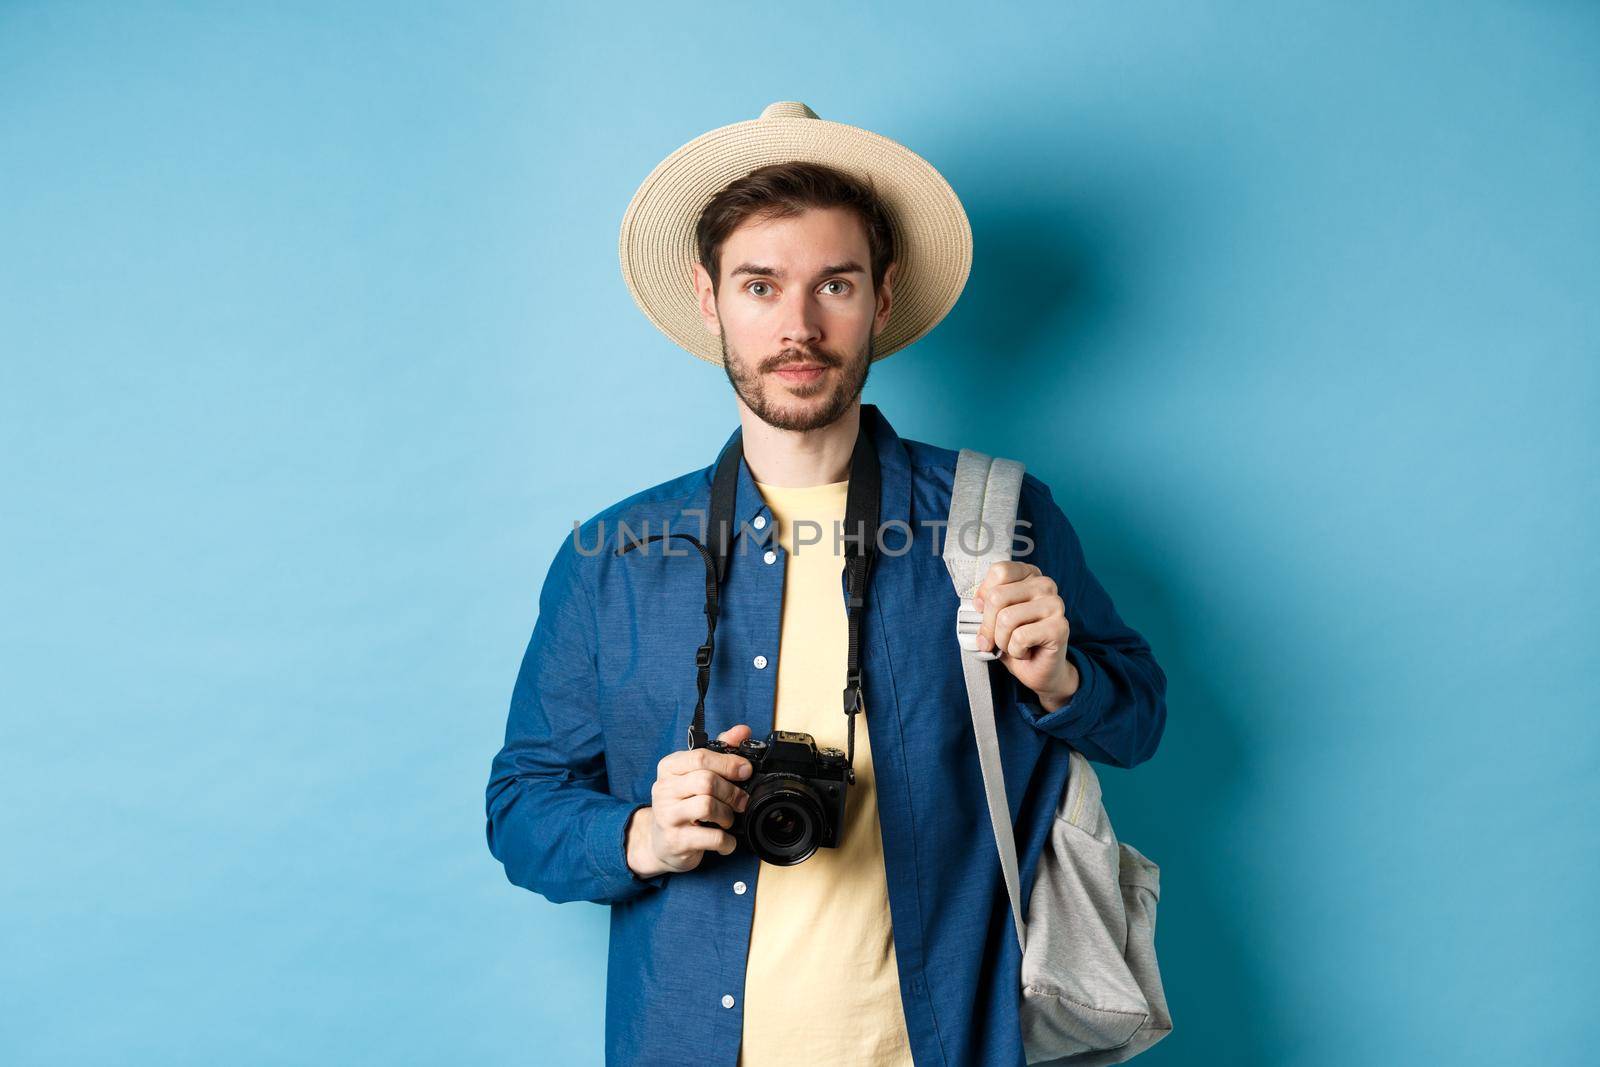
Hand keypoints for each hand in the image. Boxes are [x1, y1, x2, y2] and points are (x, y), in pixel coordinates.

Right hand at [627, 724, 753, 877]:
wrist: (661, 842)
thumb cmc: (683, 803)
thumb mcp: (696, 774)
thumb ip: (720, 750)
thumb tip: (743, 730)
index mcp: (669, 767)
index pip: (700, 757)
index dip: (728, 763)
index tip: (746, 770)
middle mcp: (664, 789)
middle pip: (706, 781)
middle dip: (732, 792)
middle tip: (741, 801)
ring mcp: (667, 815)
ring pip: (707, 806)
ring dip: (728, 815)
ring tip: (728, 819)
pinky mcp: (675, 840)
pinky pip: (711, 837)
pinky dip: (726, 840)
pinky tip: (726, 840)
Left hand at [973, 561, 1080, 712]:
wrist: (1039, 670)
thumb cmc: (1016, 641)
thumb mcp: (993, 618)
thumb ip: (985, 605)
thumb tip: (977, 605)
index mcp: (1029, 575)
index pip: (999, 571)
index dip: (984, 595)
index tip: (983, 611)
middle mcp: (1044, 584)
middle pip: (997, 596)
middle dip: (989, 626)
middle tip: (997, 639)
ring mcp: (1055, 604)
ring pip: (1006, 618)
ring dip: (1003, 641)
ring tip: (1014, 645)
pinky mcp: (1059, 627)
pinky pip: (1020, 637)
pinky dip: (1016, 651)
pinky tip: (1026, 652)